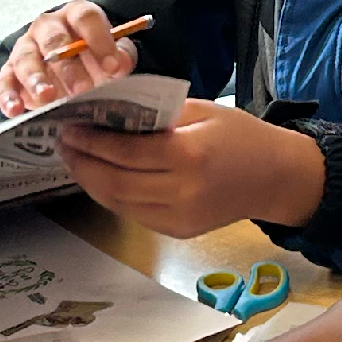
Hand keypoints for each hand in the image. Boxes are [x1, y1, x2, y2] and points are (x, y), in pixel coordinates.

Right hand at [0, 0, 133, 116]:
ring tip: (48, 98)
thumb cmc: (93, 57)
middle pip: (54, 40)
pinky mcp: (10, 72)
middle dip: (68, 67)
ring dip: (36, 79)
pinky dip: (8, 97)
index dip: (100, 40)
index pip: (85, 18)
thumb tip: (120, 64)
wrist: (71, 66)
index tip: (113, 67)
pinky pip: (4, 82)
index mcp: (75, 15)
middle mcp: (47, 27)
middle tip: (82, 89)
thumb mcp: (112, 54)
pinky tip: (16, 110)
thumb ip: (120, 56)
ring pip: (26, 60)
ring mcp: (26, 48)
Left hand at [57, 100, 325, 236]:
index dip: (92, 142)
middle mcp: (183, 191)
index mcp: (190, 155)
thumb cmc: (242, 137)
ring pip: (119, 203)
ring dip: (91, 182)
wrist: (277, 178)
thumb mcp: (203, 111)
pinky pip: (134, 214)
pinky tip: (101, 179)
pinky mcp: (179, 230)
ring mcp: (180, 217)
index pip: (126, 152)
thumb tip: (111, 114)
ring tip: (75, 161)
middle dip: (83, 164)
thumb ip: (158, 115)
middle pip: (115, 182)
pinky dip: (112, 196)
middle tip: (63, 144)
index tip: (70, 128)